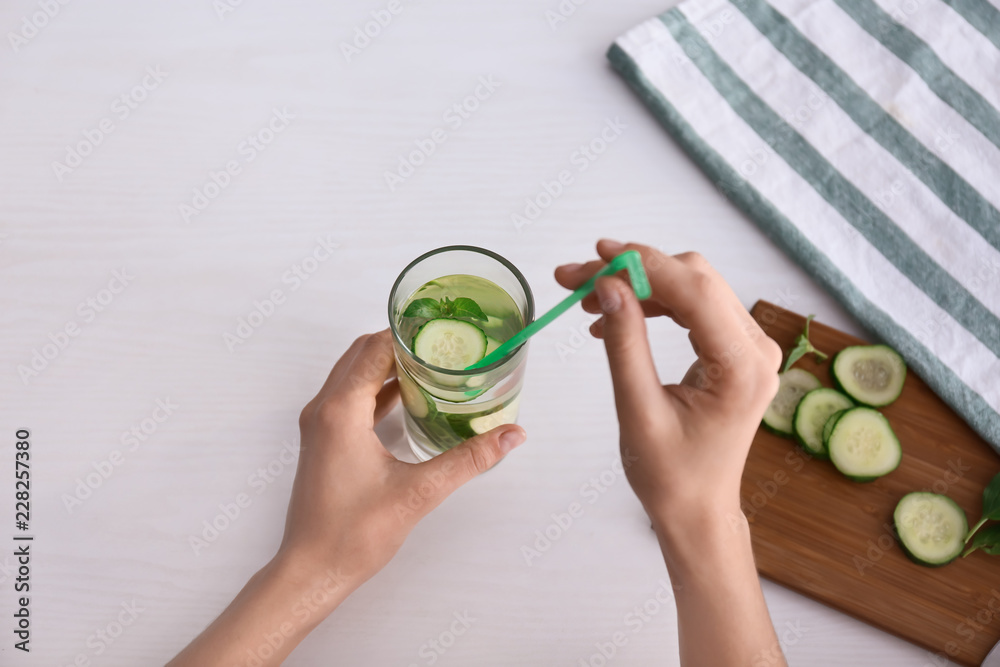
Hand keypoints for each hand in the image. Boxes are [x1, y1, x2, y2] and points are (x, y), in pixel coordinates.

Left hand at [169, 329, 526, 665]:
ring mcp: (320, 426)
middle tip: (442, 344)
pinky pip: (351, 398)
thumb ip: (468, 459)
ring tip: (433, 366)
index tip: (441, 328)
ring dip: (389, 366)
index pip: (374, 350)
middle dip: (401, 344)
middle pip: (362, 355)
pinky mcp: (324, 441)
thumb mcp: (419, 492)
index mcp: (340, 411)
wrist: (312, 570)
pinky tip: (411, 398)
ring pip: (355, 375)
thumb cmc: (352, 535)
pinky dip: (379, 389)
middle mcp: (323, 410)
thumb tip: (509, 436)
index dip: (408, 334)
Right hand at [556, 240, 785, 666]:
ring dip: (639, 284)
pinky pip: (694, 308)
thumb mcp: (638, 410)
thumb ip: (625, 343)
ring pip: (692, 287)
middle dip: (633, 271)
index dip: (643, 264)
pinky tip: (614, 317)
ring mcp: (748, 348)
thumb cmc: (671, 476)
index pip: (694, 290)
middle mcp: (756, 349)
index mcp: (742, 367)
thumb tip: (607, 285)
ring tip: (586, 298)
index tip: (595, 256)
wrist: (697, 510)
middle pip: (694, 279)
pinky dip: (653, 303)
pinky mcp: (734, 351)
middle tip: (576, 279)